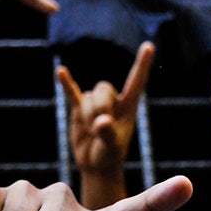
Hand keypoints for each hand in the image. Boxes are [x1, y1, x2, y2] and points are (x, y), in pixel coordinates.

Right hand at [59, 41, 153, 176]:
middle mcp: (113, 101)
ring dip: (88, 113)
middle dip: (99, 105)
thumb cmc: (109, 156)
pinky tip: (60, 71)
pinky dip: (67, 83)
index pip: (136, 81)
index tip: (149, 46)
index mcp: (129, 107)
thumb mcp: (112, 147)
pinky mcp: (79, 109)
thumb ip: (108, 133)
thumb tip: (101, 120)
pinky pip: (72, 92)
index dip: (142, 64)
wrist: (95, 164)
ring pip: (89, 95)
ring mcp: (95, 103)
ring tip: (92, 131)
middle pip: (104, 88)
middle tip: (99, 126)